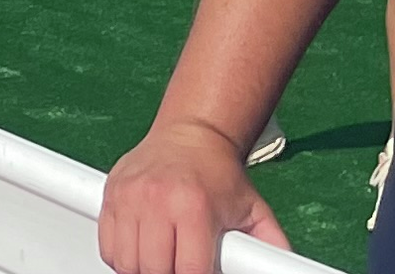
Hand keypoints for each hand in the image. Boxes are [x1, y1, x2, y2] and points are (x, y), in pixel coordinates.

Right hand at [98, 116, 283, 271]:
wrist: (192, 134)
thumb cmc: (221, 176)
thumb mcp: (254, 211)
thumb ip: (271, 246)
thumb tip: (286, 269)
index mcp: (195, 206)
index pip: (188, 271)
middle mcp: (158, 199)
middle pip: (153, 270)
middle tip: (181, 267)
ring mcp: (130, 196)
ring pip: (126, 262)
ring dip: (143, 270)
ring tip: (163, 261)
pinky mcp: (112, 194)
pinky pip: (108, 246)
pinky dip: (122, 257)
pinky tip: (143, 249)